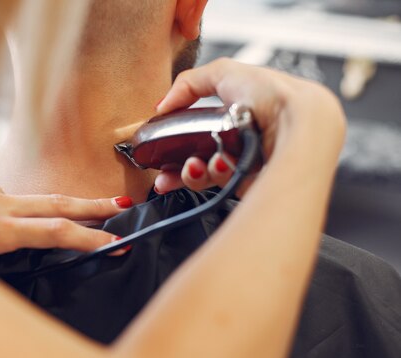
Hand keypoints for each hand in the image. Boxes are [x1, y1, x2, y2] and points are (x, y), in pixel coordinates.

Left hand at [0, 176, 132, 261]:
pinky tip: (7, 222)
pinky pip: (11, 198)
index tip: (114, 241)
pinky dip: (20, 211)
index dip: (88, 237)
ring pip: (36, 201)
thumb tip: (7, 259)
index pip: (53, 232)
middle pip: (57, 203)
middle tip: (124, 207)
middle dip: (94, 206)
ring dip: (59, 209)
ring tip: (78, 217)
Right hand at [153, 58, 345, 195]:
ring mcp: (245, 161)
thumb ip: (187, 84)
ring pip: (206, 173)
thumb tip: (162, 105)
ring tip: (194, 167)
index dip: (176, 136)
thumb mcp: (224, 73)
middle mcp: (241, 137)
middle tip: (163, 172)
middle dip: (177, 165)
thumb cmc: (275, 96)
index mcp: (239, 111)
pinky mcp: (250, 182)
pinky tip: (218, 166)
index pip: (199, 126)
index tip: (158, 146)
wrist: (300, 128)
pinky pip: (221, 183)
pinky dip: (214, 175)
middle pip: (197, 154)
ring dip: (192, 172)